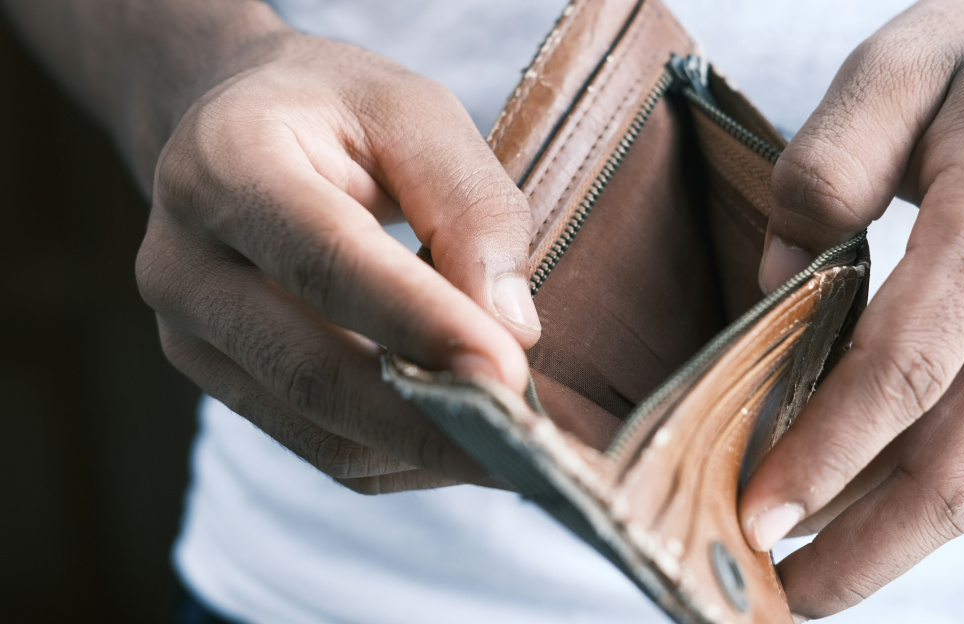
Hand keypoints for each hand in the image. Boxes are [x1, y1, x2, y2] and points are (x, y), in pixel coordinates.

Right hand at [136, 32, 540, 492]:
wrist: (235, 128)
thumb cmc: (338, 113)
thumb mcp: (416, 113)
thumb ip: (469, 205)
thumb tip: (512, 328)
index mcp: (227, 163)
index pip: (327, 261)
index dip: (420, 324)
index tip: (509, 374)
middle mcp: (184, 260)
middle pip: (312, 370)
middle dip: (430, 420)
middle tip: (528, 443)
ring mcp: (188, 333)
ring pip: (317, 429)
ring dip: (424, 449)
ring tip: (512, 446)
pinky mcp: (217, 381)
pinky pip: (319, 447)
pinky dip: (400, 456)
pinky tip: (460, 437)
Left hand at [743, 0, 963, 617]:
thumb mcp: (897, 65)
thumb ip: (825, 168)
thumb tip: (779, 284)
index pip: (909, 367)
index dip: (831, 454)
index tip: (757, 516)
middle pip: (960, 465)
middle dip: (866, 551)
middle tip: (775, 603)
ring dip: (891, 539)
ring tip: (802, 576)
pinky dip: (917, 482)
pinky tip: (852, 496)